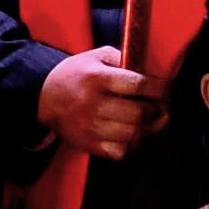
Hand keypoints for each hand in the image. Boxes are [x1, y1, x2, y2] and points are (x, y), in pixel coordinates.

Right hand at [37, 50, 156, 156]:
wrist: (43, 98)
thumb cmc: (74, 75)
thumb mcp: (95, 57)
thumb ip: (122, 58)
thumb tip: (149, 72)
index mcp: (97, 78)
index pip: (138, 85)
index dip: (159, 89)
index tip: (164, 89)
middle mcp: (94, 104)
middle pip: (139, 113)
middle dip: (155, 110)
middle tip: (159, 106)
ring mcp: (90, 127)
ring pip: (133, 134)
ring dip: (146, 128)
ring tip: (148, 120)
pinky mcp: (88, 144)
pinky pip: (121, 151)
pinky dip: (131, 144)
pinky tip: (129, 133)